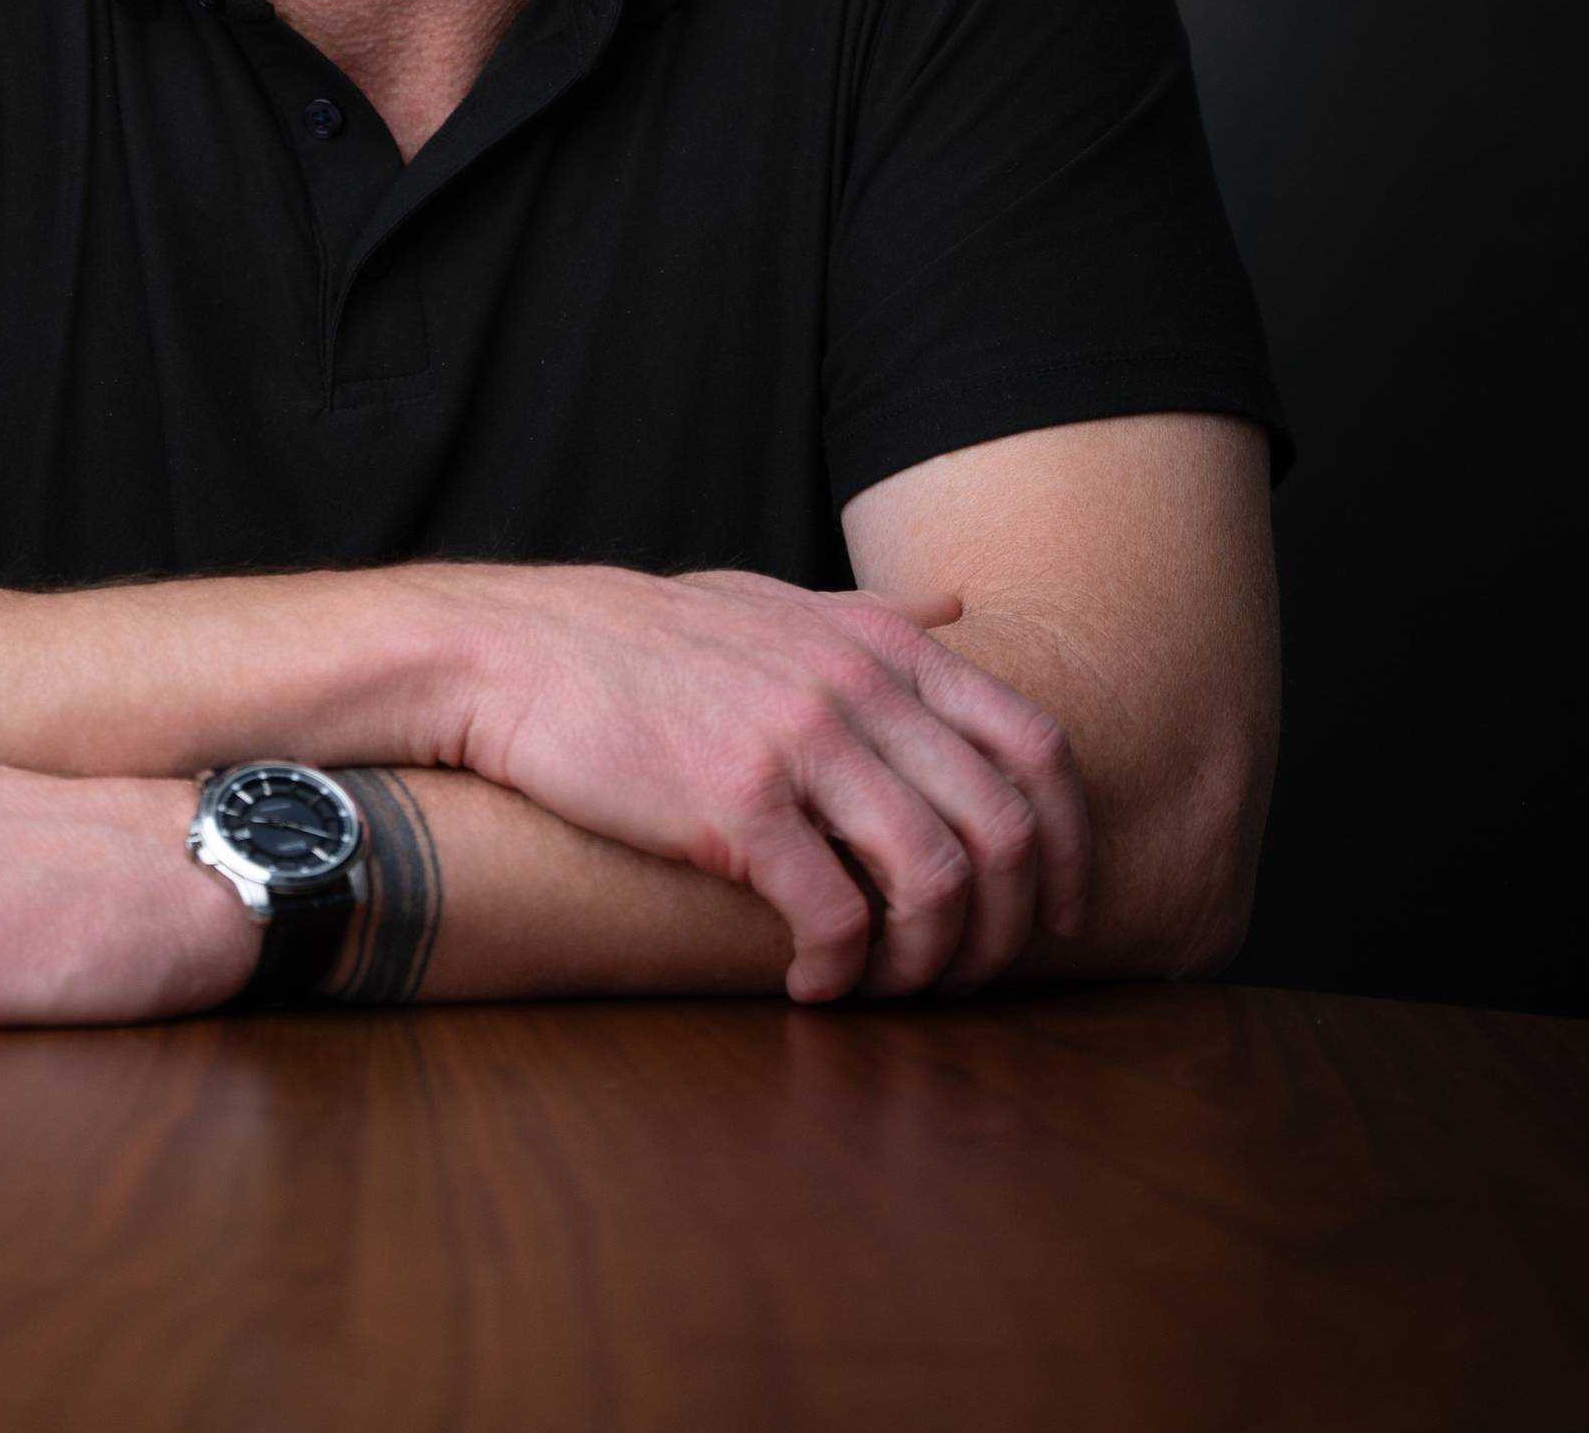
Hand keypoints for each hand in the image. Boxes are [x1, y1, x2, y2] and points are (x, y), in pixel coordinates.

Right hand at [435, 564, 1088, 1001]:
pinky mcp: (736, 805)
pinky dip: (843, 973)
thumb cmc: (645, 640)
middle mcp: (858, 685)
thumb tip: (961, 606)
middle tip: (975, 977)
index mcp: (882, 643)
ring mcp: (800, 741)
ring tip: (891, 989)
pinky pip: (835, 914)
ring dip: (932, 962)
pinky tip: (812, 988)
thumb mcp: (773, 599)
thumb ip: (874, 612)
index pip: (1034, 745)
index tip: (1061, 913)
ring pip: (936, 879)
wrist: (517, 653)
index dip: (1071, 843)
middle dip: (1011, 927)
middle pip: (1004, 828)